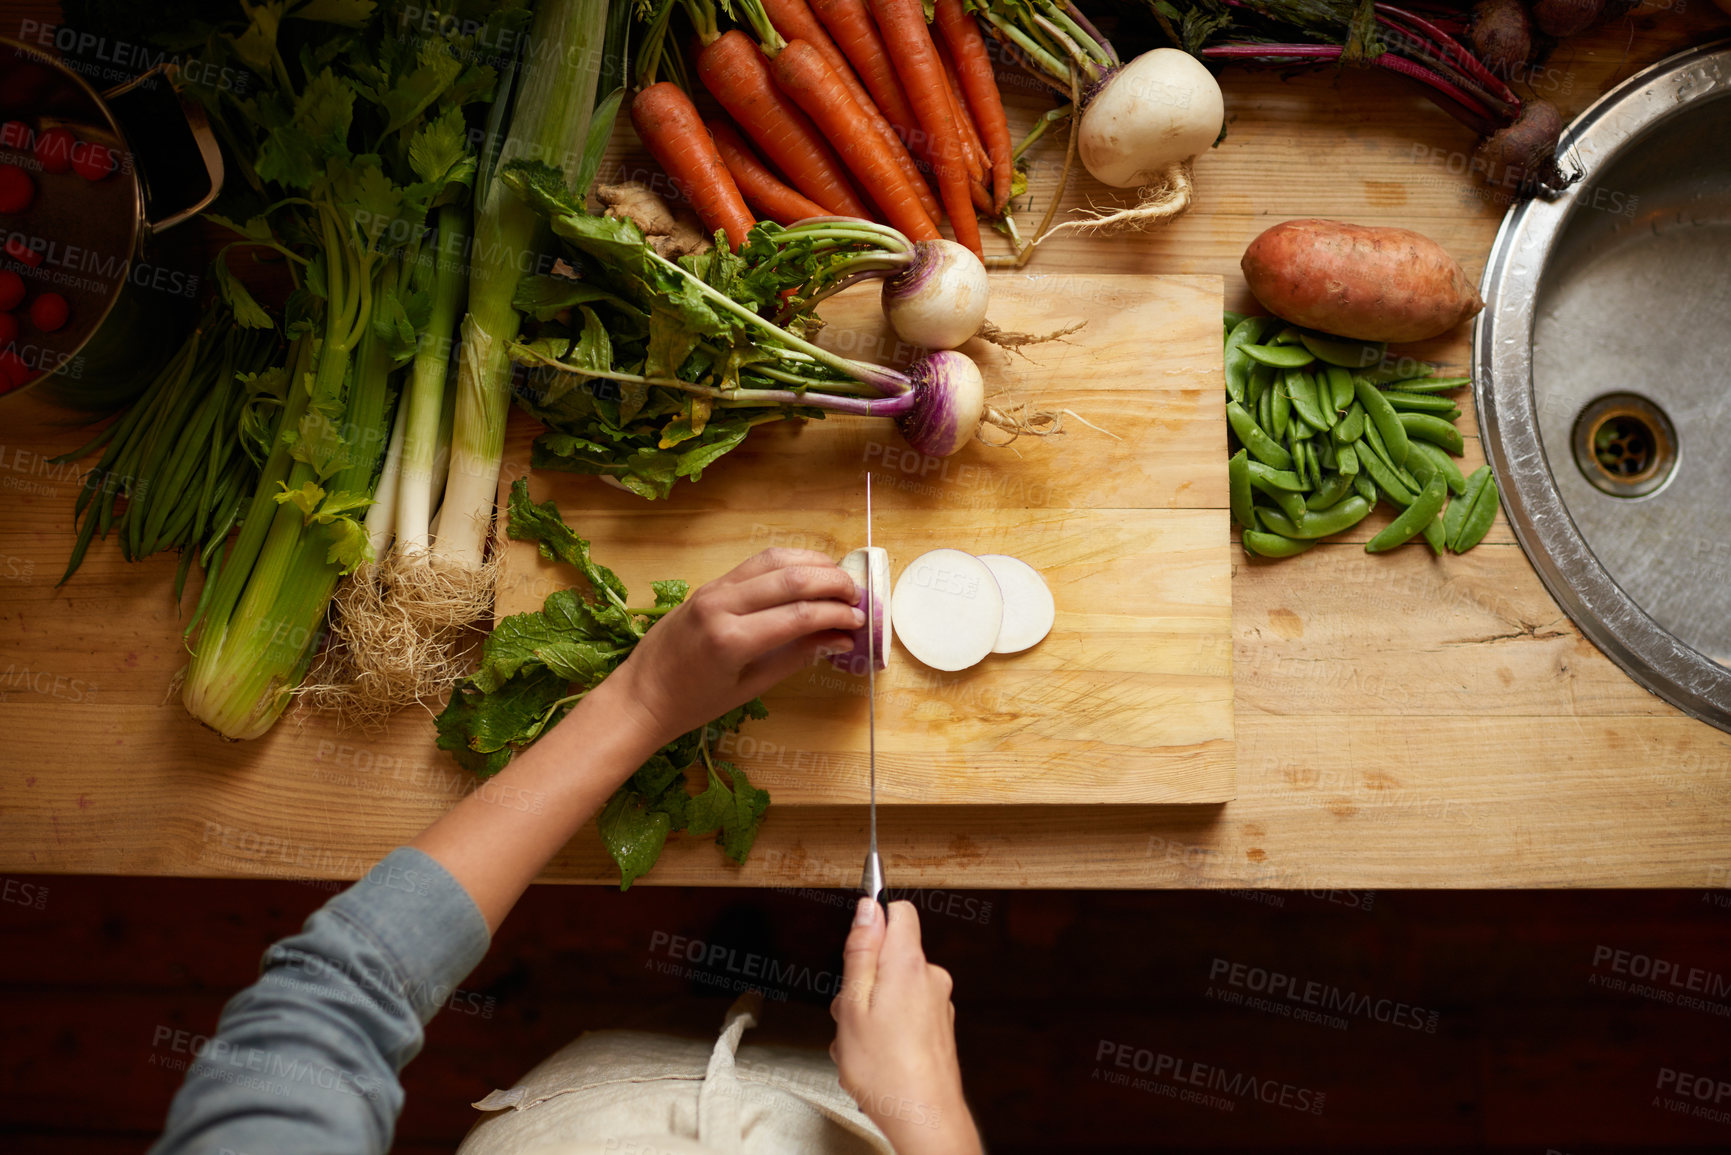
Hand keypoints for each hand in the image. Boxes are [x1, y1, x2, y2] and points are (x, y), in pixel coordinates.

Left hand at [607, 548, 860, 748]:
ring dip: (814, 564)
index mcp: (731, 640)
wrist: (642, 694)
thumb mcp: (751, 688)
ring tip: (840, 581)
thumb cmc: (694, 703)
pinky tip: (809, 574)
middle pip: (792, 578)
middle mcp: (722, 605)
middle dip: (833, 583)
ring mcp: (714, 589)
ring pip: (775, 559)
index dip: (837, 615)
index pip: (800, 615)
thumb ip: (797, 657)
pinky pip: (757, 563)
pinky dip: (789, 563)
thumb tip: (841, 639)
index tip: (860, 622)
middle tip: (858, 598)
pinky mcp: (710, 583)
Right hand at [831, 900, 981, 1153]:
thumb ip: (860, 952)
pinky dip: (886, 1027)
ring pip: (893, 988)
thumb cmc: (886, 1071)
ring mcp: (938, 1004)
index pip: (898, 911)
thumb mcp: (854, 1004)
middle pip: (890, 954)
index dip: (873, 920)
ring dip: (871, 1010)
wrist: (924, 1118)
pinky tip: (876, 1056)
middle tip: (849, 1013)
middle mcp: (931, 978)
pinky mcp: (939, 1027)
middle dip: (863, 977)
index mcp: (909, 964)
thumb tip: (867, 909)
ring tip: (860, 1043)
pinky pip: (905, 1012)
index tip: (854, 946)